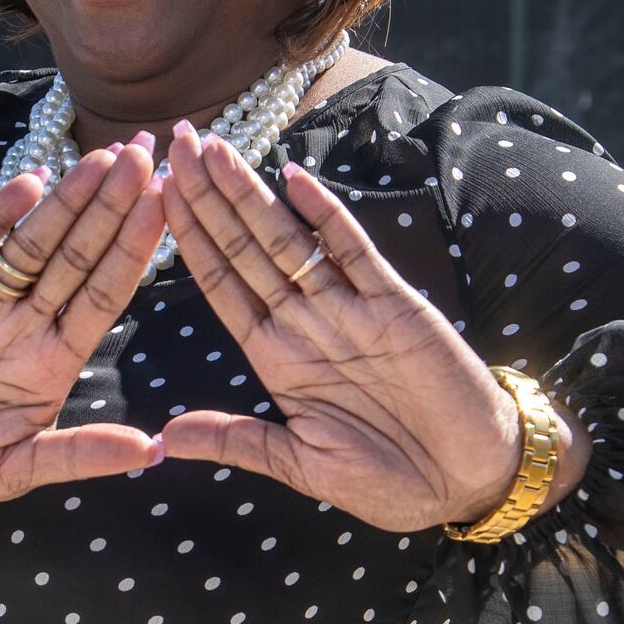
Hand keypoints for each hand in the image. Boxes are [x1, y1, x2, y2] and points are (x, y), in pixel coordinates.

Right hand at [0, 143, 165, 508]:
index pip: (105, 294)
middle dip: (112, 206)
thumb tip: (152, 451)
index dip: (135, 249)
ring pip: (32, 245)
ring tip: (101, 158)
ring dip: (67, 201)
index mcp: (55, 360)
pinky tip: (28, 183)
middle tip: (144, 153)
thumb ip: (77, 456)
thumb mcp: (13, 471)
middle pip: (79, 255)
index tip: (167, 204)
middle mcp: (26, 324)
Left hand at [159, 128, 588, 531]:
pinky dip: (326, 216)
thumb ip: (239, 443)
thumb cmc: (389, 481)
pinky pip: (353, 251)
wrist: (468, 480)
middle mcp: (304, 322)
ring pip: (288, 239)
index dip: (188, 239)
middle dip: (208, 196)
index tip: (154, 196)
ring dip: (251, 194)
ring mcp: (348, 308)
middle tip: (176, 141)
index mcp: (275, 357)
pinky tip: (295, 180)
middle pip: (244, 247)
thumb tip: (166, 437)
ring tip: (216, 148)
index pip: (220, 284)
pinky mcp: (395, 304)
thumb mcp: (303, 466)